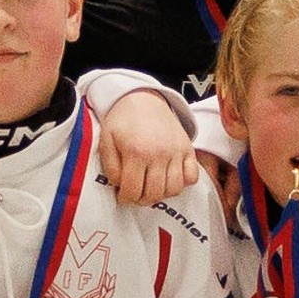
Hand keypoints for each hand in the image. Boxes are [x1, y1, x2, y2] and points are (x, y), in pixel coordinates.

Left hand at [96, 86, 200, 208]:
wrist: (142, 98)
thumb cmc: (122, 120)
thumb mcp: (106, 140)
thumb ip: (110, 167)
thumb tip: (120, 186)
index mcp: (136, 151)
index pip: (133, 191)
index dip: (125, 199)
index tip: (123, 196)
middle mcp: (159, 153)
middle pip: (154, 193)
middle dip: (142, 199)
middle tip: (135, 194)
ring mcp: (176, 151)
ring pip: (174, 189)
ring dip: (161, 194)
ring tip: (151, 187)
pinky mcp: (187, 148)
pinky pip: (192, 177)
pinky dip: (183, 183)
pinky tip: (169, 178)